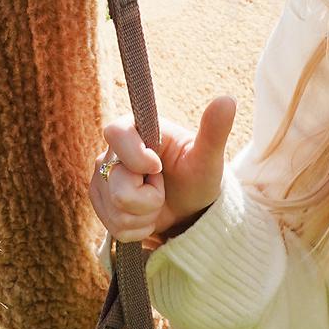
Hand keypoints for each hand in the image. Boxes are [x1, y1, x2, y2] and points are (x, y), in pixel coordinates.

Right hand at [88, 95, 236, 245]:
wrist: (190, 207)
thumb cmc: (198, 176)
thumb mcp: (208, 157)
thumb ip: (214, 130)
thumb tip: (227, 100)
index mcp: (134, 128)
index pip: (115, 133)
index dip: (136, 157)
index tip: (159, 167)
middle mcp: (111, 152)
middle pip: (117, 186)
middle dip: (150, 199)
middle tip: (164, 188)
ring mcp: (102, 179)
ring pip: (117, 211)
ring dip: (145, 216)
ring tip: (157, 202)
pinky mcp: (100, 203)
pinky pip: (114, 228)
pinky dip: (138, 229)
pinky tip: (147, 216)